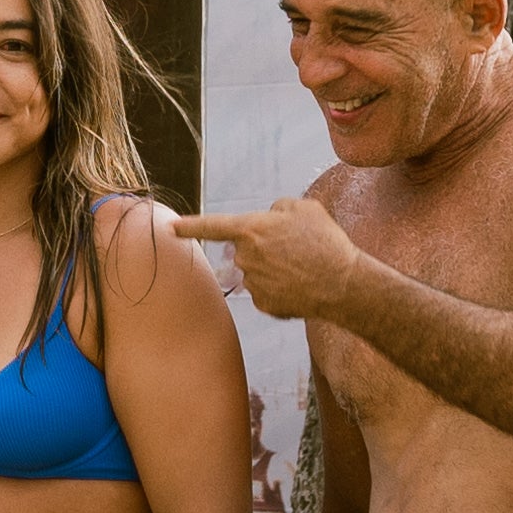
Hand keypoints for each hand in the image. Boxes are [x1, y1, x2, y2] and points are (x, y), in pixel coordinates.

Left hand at [171, 195, 359, 330]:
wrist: (343, 284)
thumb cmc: (325, 241)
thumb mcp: (305, 207)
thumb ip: (279, 208)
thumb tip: (270, 217)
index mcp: (250, 229)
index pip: (211, 225)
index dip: (189, 226)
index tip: (170, 228)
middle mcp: (245, 257)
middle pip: (244, 249)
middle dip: (262, 247)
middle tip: (295, 248)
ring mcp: (252, 283)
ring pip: (256, 271)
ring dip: (273, 268)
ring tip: (304, 267)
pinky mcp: (263, 304)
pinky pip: (266, 291)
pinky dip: (281, 288)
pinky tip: (301, 285)